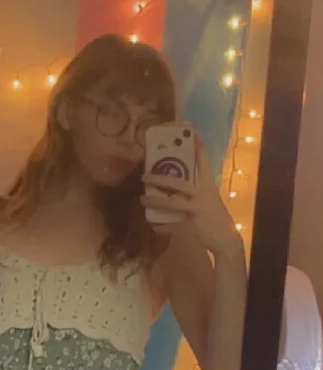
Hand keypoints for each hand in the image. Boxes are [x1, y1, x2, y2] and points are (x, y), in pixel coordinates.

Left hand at [141, 136, 240, 255]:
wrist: (227, 238)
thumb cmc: (216, 218)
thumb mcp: (208, 201)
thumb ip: (195, 193)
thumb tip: (177, 188)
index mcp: (208, 184)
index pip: (203, 161)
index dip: (198, 146)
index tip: (192, 131)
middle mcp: (203, 192)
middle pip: (178, 182)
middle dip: (159, 178)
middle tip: (144, 175)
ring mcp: (198, 207)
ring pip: (171, 201)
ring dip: (155, 200)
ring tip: (142, 199)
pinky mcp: (193, 221)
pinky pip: (172, 223)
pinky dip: (162, 225)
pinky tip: (153, 225)